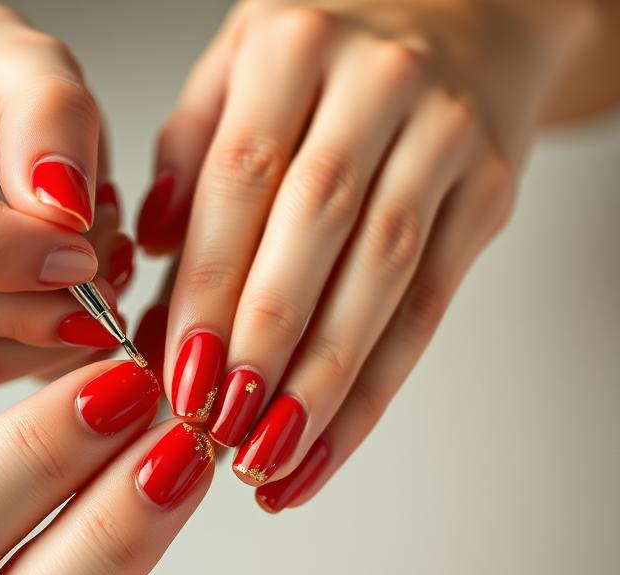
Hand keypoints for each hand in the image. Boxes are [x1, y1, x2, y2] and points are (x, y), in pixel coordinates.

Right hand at [0, 2, 134, 387]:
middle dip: (44, 299)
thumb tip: (59, 211)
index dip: (0, 249)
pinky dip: (42, 342)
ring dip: (54, 325)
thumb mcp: (25, 57)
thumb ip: (50, 116)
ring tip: (99, 260)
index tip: (82, 253)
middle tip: (111, 258)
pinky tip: (68, 287)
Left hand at [136, 0, 591, 509]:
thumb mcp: (241, 64)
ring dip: (322, 386)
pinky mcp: (488, 194)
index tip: (176, 375)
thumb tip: (154, 252)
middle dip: (263, 346)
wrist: (467, 9)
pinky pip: (430, 306)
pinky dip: (377, 388)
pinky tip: (330, 443)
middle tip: (216, 431)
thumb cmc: (329, 50)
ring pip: (381, 279)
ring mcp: (444, 139)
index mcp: (293, 49)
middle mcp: (376, 87)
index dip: (207, 287)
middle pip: (313, 234)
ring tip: (269, 461)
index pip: (241, 182)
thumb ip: (191, 152)